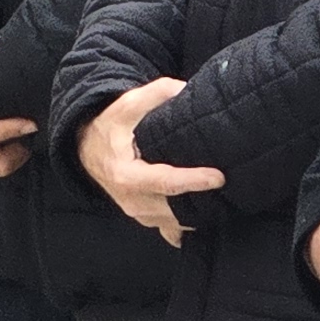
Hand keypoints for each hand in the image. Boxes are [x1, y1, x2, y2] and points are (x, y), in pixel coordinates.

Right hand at [79, 75, 227, 246]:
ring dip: (198, 214)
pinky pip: (171, 230)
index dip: (193, 180)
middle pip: (173, 210)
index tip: (219, 177)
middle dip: (202, 202)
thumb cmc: (111, 126)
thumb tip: (187, 89)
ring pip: (175, 224)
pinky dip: (188, 225)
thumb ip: (157, 93)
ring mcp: (137, 213)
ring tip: (223, 198)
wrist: (87, 148)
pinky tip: (205, 213)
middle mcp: (131, 199)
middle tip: (232, 189)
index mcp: (125, 174)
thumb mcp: (128, 104)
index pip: (164, 182)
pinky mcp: (144, 218)